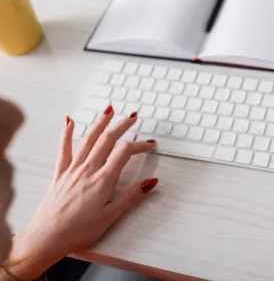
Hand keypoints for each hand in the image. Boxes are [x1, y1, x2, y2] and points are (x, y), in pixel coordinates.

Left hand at [2, 106, 158, 279]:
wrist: (47, 238)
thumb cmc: (77, 231)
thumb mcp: (111, 216)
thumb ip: (131, 196)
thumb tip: (150, 182)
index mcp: (102, 180)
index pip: (124, 152)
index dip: (139, 145)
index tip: (148, 145)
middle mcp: (87, 170)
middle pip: (107, 139)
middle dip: (122, 125)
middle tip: (132, 117)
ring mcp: (73, 170)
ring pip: (88, 139)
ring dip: (100, 123)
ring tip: (109, 111)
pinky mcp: (60, 174)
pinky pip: (64, 149)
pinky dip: (67, 133)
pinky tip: (69, 122)